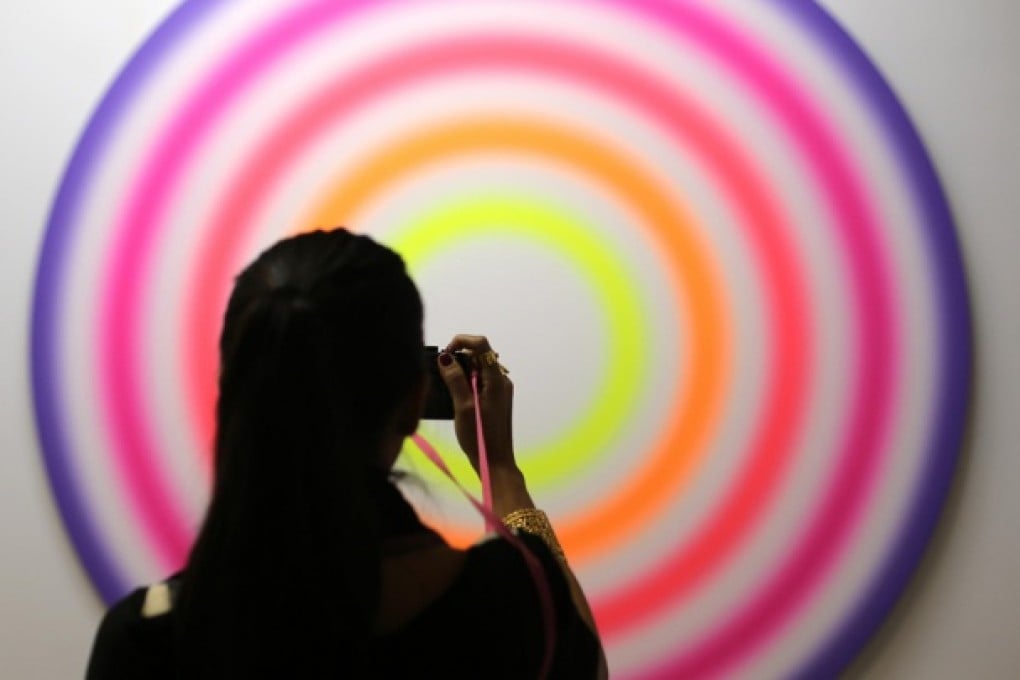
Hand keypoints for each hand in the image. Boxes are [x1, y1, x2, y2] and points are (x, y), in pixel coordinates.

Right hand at [436, 334, 515, 474]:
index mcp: (496, 380)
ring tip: (445, 382)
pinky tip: (454, 394)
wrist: (496, 462)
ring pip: (479, 367)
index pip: (482, 344)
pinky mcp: (495, 400)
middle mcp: (501, 381)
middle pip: (480, 354)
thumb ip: (455, 379)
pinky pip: (481, 380)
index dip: (462, 341)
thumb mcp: (463, 407)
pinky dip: (466, 380)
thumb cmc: (480, 437)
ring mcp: (499, 391)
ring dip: (461, 369)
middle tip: (441, 370)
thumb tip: (446, 357)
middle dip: (459, 355)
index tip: (445, 353)